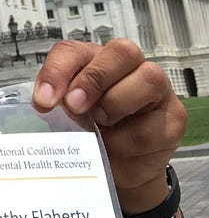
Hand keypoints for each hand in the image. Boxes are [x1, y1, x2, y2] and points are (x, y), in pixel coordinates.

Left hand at [32, 38, 186, 210]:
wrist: (119, 167)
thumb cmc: (92, 131)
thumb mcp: (68, 116)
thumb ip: (60, 103)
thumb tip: (47, 102)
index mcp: (94, 59)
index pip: (74, 50)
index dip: (57, 71)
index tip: (43, 100)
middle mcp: (129, 66)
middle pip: (121, 51)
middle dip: (94, 78)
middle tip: (74, 106)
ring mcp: (157, 89)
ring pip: (147, 78)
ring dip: (116, 104)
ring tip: (100, 124)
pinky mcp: (173, 117)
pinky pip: (153, 124)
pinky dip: (128, 139)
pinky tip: (116, 146)